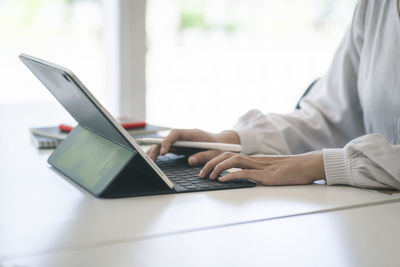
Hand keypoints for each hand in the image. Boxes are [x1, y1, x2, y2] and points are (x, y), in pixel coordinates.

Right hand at [146, 129, 240, 165]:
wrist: (223, 144)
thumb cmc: (220, 148)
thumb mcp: (215, 153)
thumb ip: (203, 156)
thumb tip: (190, 160)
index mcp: (193, 133)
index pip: (176, 134)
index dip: (168, 141)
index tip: (163, 151)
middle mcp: (185, 136)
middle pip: (167, 138)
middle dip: (157, 147)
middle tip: (150, 159)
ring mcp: (182, 141)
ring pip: (165, 143)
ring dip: (156, 150)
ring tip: (148, 160)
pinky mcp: (180, 147)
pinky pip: (168, 148)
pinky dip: (160, 153)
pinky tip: (153, 159)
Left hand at [199, 151, 325, 184]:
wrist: (308, 166)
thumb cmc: (292, 170)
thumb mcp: (270, 170)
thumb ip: (257, 172)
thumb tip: (244, 177)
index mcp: (254, 159)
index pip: (229, 154)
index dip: (214, 159)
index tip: (204, 168)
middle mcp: (254, 160)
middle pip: (226, 155)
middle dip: (210, 163)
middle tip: (200, 173)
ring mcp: (260, 166)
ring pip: (233, 161)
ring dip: (217, 168)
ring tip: (207, 176)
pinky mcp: (266, 175)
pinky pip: (245, 173)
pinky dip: (231, 176)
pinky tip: (223, 180)